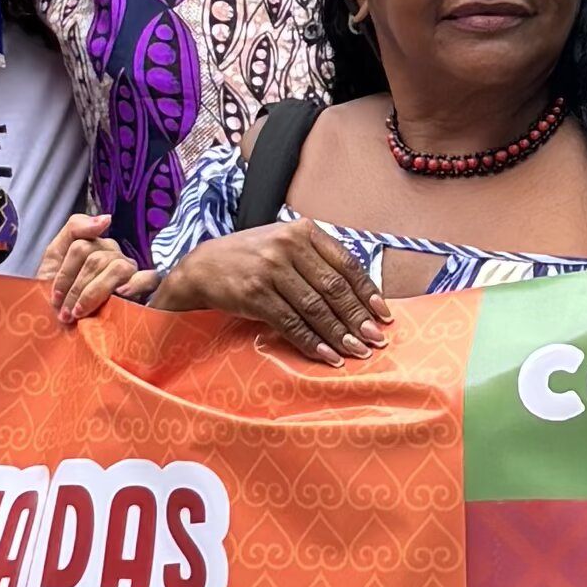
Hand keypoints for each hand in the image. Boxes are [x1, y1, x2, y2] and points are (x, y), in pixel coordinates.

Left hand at [43, 218, 137, 327]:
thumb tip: (107, 219)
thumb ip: (75, 228)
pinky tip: (121, 295)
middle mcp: (116, 256)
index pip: (82, 246)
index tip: (55, 298)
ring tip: (80, 314)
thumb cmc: (60, 294)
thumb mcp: (55, 255)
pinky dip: (134, 285)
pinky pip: (148, 278)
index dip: (65, 274)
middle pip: (96, 259)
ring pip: (116, 268)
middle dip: (76, 288)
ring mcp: (131, 272)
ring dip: (93, 293)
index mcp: (97, 245)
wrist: (62, 326)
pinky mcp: (144, 289)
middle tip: (65, 312)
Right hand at [155, 225, 391, 363]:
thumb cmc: (252, 258)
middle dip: (358, 317)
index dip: (367, 292)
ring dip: (339, 334)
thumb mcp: (286, 245)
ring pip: (315, 308)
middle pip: (334, 288)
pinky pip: (291, 323)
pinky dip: (312, 342)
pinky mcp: (255, 294)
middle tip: (375, 339)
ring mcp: (270, 269)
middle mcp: (288, 246)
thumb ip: (319, 261)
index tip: (383, 314)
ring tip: (356, 351)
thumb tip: (361, 295)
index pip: (346, 264)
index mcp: (303, 231)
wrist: (203, 267)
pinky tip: (326, 355)